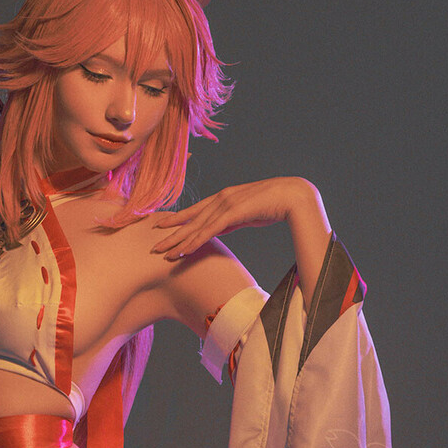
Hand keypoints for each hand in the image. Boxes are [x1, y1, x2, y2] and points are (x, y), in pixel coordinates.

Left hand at [151, 178, 326, 259]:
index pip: (196, 209)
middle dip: (172, 233)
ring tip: (163, 253)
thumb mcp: (249, 212)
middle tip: (154, 245)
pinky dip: (195, 241)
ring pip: (197, 227)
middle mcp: (221, 198)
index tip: (162, 226)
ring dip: (179, 241)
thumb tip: (226, 226)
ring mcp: (226, 205)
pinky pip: (209, 231)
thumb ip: (235, 217)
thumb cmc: (275, 204)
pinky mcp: (233, 213)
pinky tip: (183, 251)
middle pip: (191, 219)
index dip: (178, 218)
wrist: (293, 195)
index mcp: (225, 196)